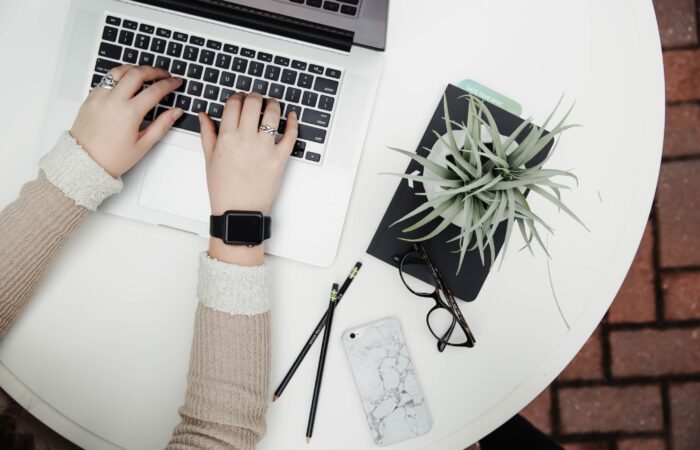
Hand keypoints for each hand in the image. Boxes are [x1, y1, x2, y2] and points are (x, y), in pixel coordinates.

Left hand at [70, 65, 183, 177]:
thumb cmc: (112, 158)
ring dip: (134, 69)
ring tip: (144, 73)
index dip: (169, 84)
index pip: (155, 91)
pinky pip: (106, 80)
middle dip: (154, 71)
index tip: (175, 82)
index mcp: (129, 113)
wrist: (84, 163)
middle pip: (137, 73)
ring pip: (119, 71)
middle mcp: (113, 101)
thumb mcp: (143, 145)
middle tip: (163, 74)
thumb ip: (162, 125)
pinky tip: (125, 83)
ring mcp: (99, 97)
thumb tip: (175, 112)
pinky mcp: (90, 98)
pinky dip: (119, 77)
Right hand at [199, 92, 297, 264]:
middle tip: (256, 98)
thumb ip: (207, 133)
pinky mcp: (280, 158)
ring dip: (273, 104)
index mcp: (227, 137)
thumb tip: (204, 115)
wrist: (239, 210)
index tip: (240, 99)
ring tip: (272, 104)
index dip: (237, 97)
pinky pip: (291, 135)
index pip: (234, 104)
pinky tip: (291, 116)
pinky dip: (293, 122)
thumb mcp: (209, 159)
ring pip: (273, 114)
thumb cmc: (223, 189)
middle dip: (255, 96)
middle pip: (253, 103)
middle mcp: (246, 139)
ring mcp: (265, 148)